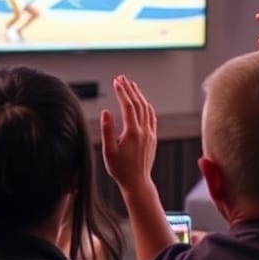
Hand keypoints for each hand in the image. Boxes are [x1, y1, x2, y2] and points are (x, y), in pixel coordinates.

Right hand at [101, 75, 157, 190]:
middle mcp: (144, 131)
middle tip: (122, 78)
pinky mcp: (152, 138)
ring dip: (138, 95)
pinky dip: (147, 107)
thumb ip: (107, 130)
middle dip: (130, 89)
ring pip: (146, 109)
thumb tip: (106, 112)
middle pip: (138, 104)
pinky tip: (143, 103)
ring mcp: (150, 134)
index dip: (122, 92)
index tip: (116, 81)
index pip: (128, 106)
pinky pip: (151, 118)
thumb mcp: (108, 151)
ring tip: (131, 85)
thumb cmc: (120, 169)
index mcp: (132, 132)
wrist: (137, 182)